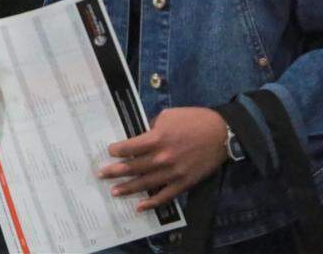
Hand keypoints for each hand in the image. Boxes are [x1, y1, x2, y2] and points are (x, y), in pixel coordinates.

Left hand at [99, 107, 227, 211]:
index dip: (117, 151)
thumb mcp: (168, 116)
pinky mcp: (184, 182)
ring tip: (114, 192)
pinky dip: (152, 202)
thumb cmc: (194, 120)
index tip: (109, 152)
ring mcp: (173, 172)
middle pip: (133, 167)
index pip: (130, 148)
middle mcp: (163, 158)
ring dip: (128, 188)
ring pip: (146, 183)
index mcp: (157, 138)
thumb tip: (140, 136)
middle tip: (101, 174)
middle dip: (115, 171)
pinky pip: (165, 196)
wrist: (221, 133)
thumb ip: (151, 127)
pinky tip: (140, 206)